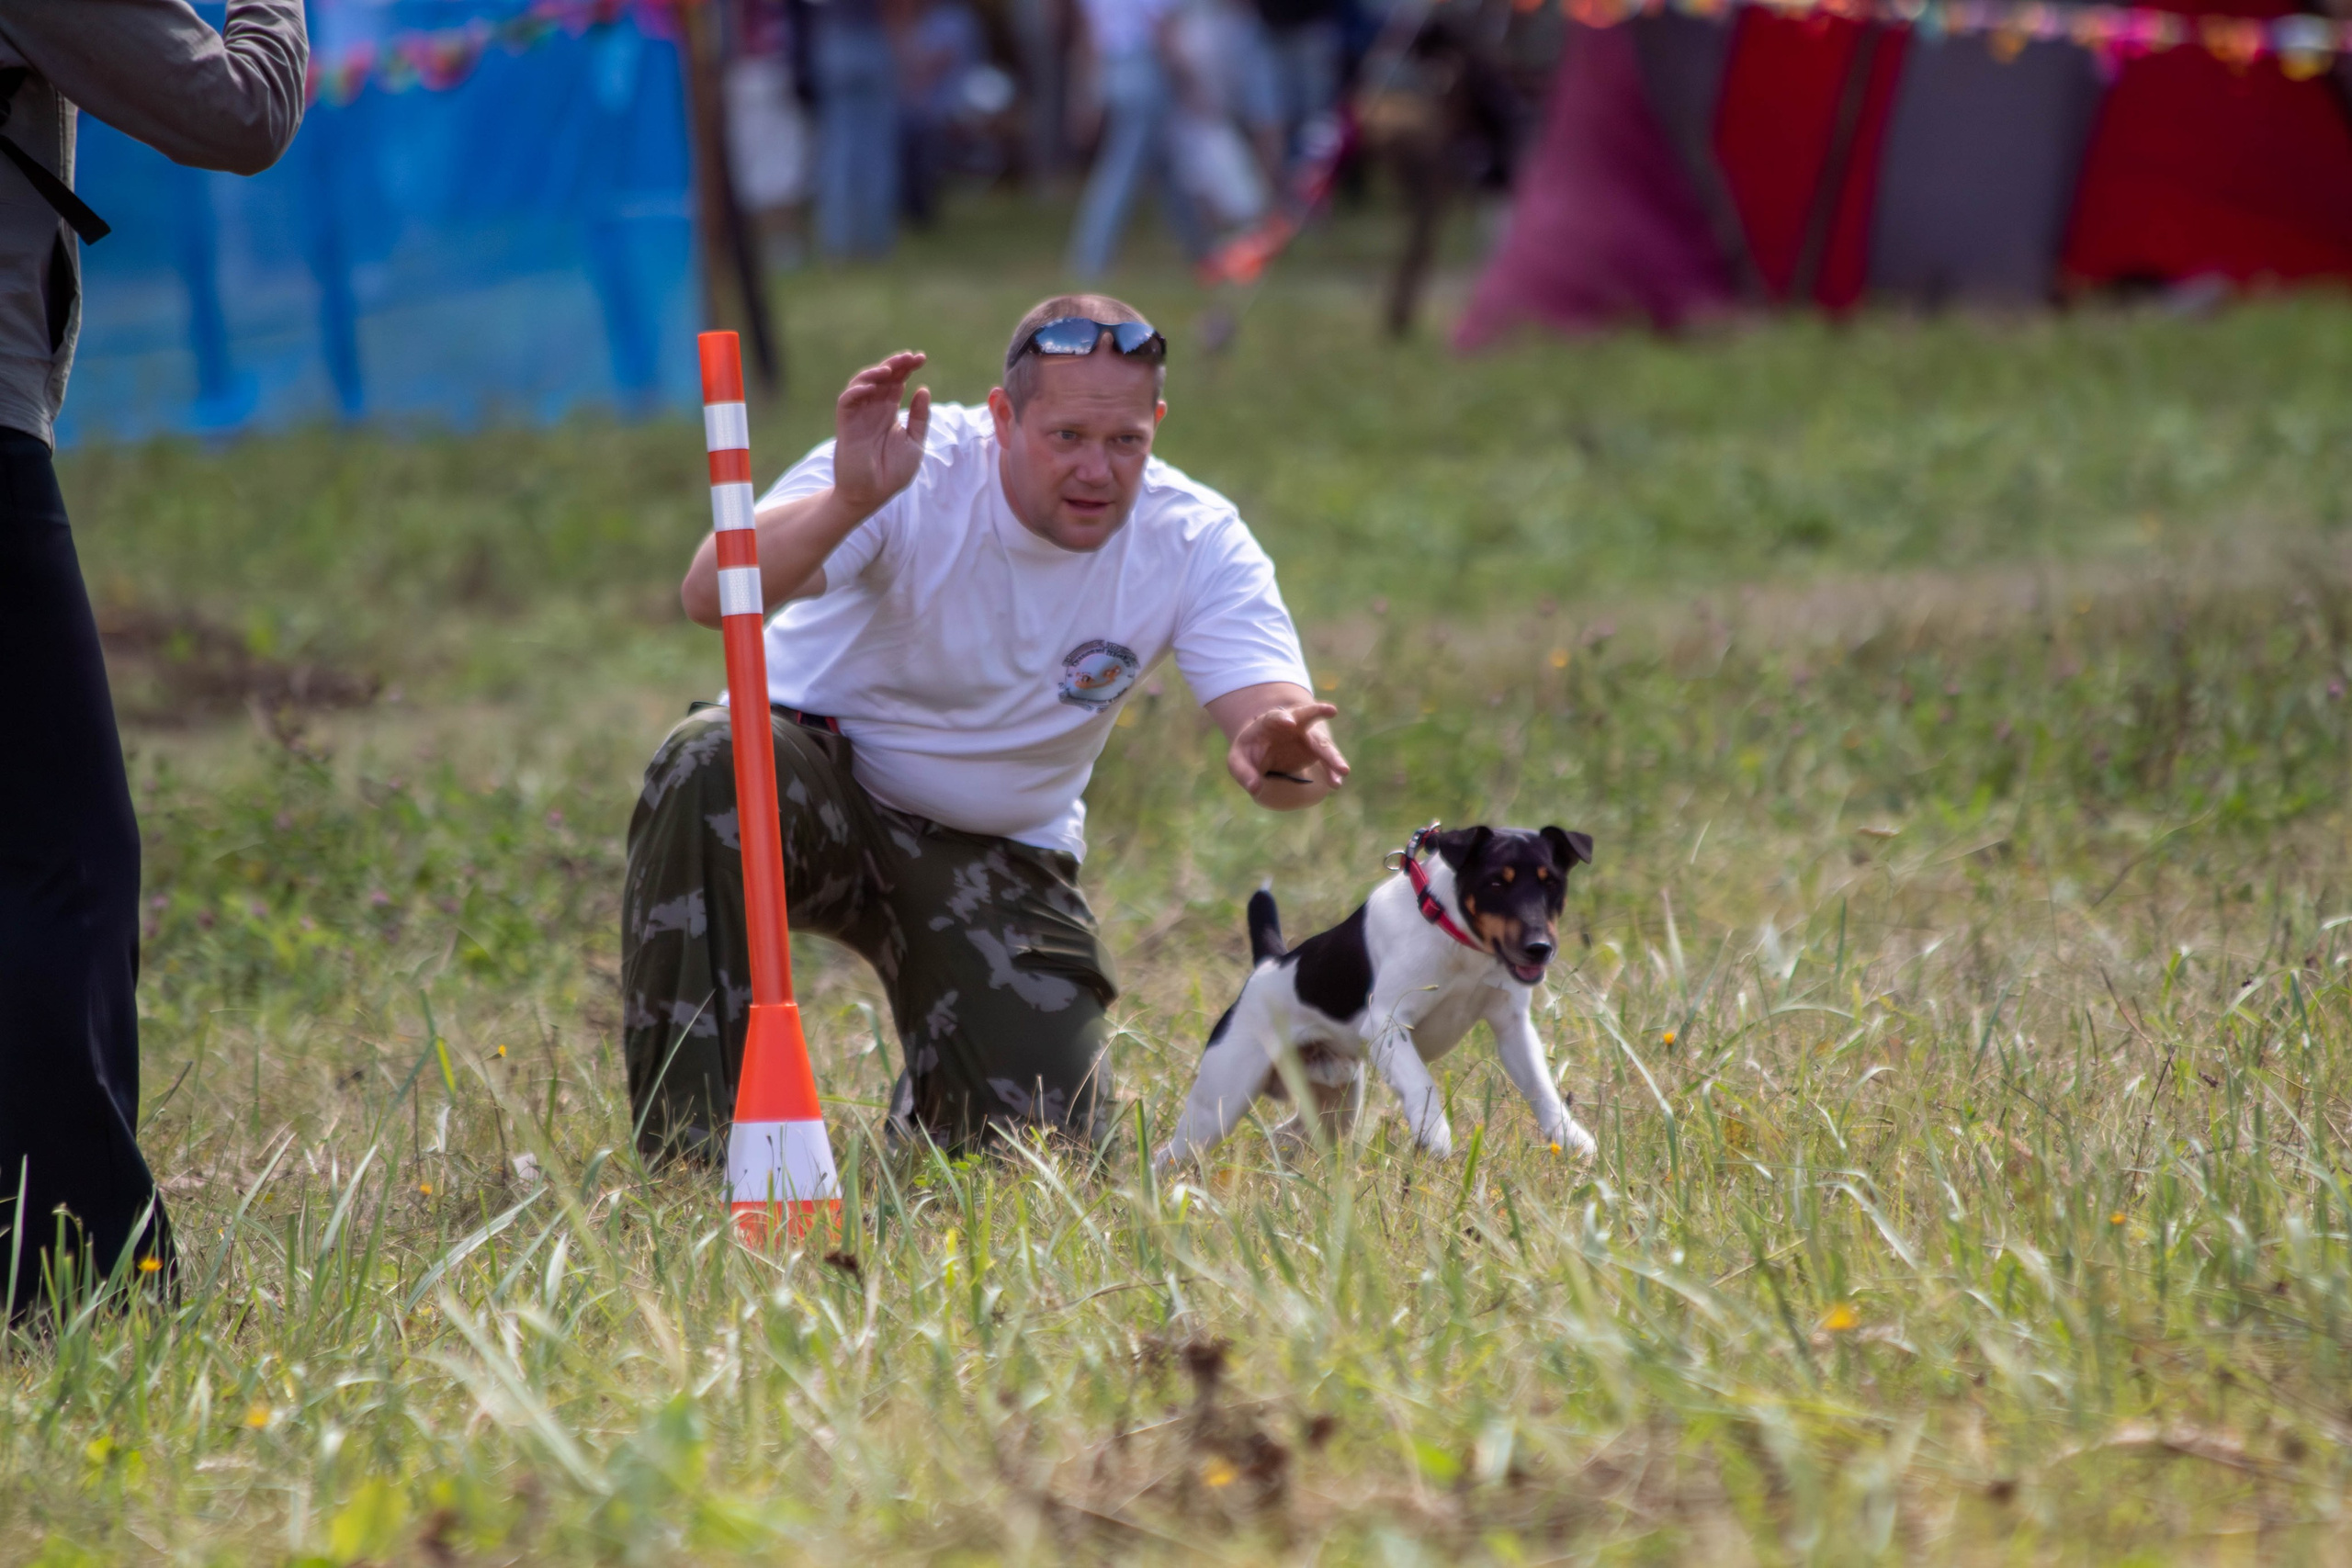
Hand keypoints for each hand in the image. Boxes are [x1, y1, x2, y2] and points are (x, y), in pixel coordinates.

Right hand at [832, 351, 931, 516]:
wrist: (873, 494)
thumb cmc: (893, 472)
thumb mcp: (915, 442)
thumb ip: (919, 417)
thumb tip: (923, 389)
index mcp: (889, 412)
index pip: (897, 382)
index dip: (907, 367)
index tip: (921, 358)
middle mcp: (873, 409)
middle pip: (882, 377)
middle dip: (895, 364)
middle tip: (910, 356)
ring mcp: (858, 415)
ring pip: (862, 383)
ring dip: (875, 372)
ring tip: (891, 369)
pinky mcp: (846, 424)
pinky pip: (847, 401)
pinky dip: (857, 391)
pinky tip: (871, 387)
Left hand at [1226, 700, 1350, 799]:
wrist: (1262, 754)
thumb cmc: (1248, 754)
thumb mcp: (1238, 762)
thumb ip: (1244, 773)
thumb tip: (1255, 788)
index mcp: (1270, 722)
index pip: (1276, 717)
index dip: (1283, 718)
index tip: (1289, 722)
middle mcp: (1293, 725)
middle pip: (1307, 716)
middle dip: (1317, 712)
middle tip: (1331, 710)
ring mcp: (1306, 738)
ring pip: (1322, 744)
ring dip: (1332, 757)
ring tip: (1343, 771)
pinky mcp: (1315, 752)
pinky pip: (1326, 762)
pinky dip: (1331, 772)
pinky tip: (1336, 784)